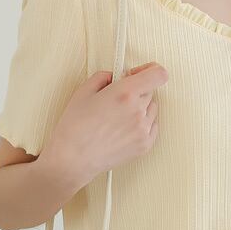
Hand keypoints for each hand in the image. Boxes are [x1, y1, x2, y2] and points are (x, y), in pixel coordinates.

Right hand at [44, 61, 168, 186]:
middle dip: (136, 90)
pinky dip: (142, 123)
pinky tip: (123, 128)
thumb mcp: (83, 91)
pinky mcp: (145, 145)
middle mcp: (139, 111)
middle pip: (150, 91)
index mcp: (125, 93)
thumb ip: (104, 76)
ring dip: (140, 107)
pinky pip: (152, 126)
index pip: (158, 74)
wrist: (72, 159)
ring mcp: (144, 130)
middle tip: (116, 99)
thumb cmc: (74, 126)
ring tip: (117, 117)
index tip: (137, 74)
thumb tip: (116, 76)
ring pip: (152, 108)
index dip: (150, 70)